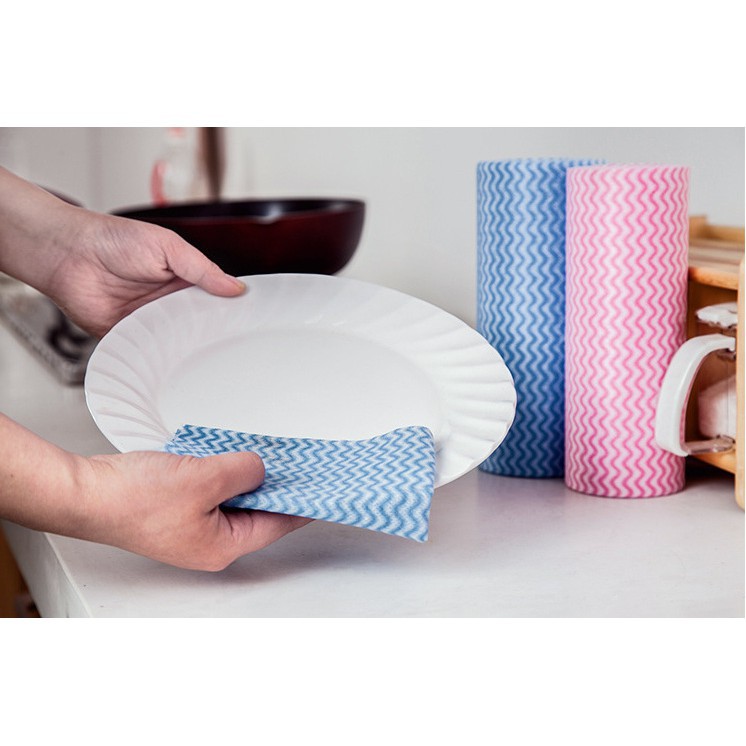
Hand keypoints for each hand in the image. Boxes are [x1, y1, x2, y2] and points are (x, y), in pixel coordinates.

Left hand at [0, 166, 243, 336]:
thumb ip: (202, 269)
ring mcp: (149, 322)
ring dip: (185, 347)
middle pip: (199, 325)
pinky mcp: (128, 338)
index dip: (229, 310)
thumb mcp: (168, 247)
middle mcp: (168, 303)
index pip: (214, 300)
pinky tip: (169, 360)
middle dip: (210, 333)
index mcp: (183, 280)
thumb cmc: (111, 240)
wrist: (66, 254)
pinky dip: (157, 357)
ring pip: (176, 342)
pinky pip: (148, 353)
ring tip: (201, 355)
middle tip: (226, 344)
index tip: (246, 321)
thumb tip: (236, 288)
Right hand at [78, 450, 311, 570]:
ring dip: (249, 476)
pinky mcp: (178, 508)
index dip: (304, 502)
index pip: (279, 523)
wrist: (87, 492)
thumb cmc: (133, 499)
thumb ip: (243, 471)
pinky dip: (225, 472)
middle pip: (258, 511)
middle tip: (300, 462)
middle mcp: (210, 541)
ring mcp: (193, 525)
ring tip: (269, 454)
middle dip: (278, 485)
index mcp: (222, 545)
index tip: (325, 487)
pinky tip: (231, 454)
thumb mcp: (204, 478)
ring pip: (235, 499)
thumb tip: (260, 468)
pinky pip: (214, 490)